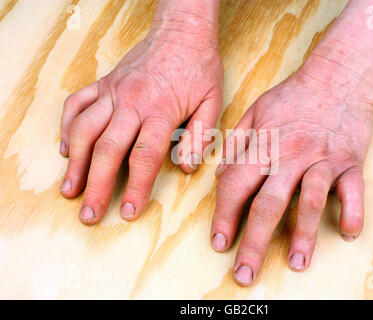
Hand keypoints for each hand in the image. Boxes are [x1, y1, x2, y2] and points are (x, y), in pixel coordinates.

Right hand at [60, 13, 222, 224]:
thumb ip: (200, 136)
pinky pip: (76, 103)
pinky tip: (65, 148)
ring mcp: (114, 91)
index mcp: (161, 111)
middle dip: (97, 186)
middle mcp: (132, 102)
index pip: (144, 157)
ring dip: (74, 162)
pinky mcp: (103, 82)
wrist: (182, 31)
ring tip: (70, 189)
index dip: (136, 188)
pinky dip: (66, 126)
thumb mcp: (213, 101)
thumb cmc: (199, 66)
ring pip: (84, 129)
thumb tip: (186, 168)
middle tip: (89, 214)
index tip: (128, 212)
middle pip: (107, 150)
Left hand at [211, 56, 372, 285]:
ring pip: (310, 202)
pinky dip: (352, 212)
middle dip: (253, 241)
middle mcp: (291, 154)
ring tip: (295, 263)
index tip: (218, 242)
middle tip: (244, 273)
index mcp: (264, 144)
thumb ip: (235, 144)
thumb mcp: (254, 111)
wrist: (337, 74)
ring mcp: (322, 158)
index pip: (235, 185)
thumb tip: (220, 176)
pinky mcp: (350, 160)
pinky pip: (353, 191)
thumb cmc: (292, 95)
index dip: (223, 216)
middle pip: (268, 204)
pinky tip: (348, 233)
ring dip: (303, 235)